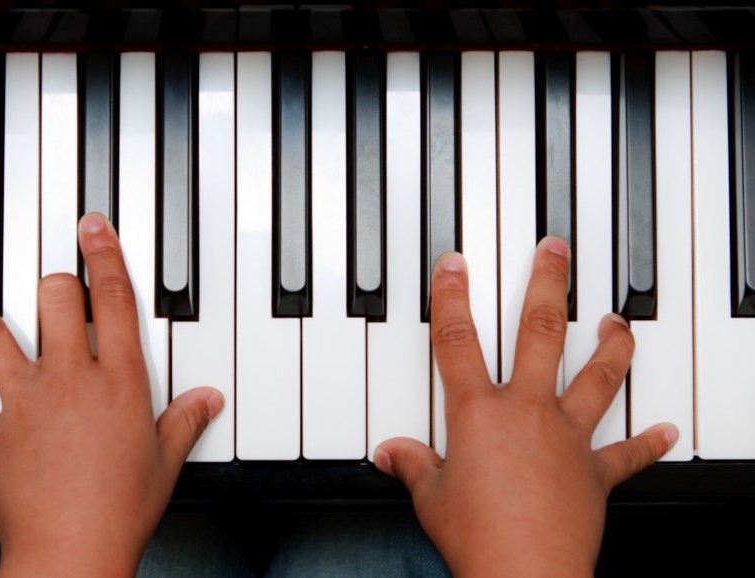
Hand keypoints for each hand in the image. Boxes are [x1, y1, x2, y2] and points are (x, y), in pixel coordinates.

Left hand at [0, 213, 222, 577]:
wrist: (72, 552)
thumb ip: (185, 422)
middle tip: (54, 272)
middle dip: (54, 279)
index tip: (91, 227)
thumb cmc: (121, 510)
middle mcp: (70, 380)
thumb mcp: (165, 462)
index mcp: (118, 382)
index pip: (113, 301)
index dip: (103, 256)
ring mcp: (27, 403)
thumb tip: (208, 401)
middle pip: (53, 302)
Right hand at [374, 237, 677, 576]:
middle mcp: (528, 413)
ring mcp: (567, 438)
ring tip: (618, 321)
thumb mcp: (431, 498)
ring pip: (597, 378)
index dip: (453, 297)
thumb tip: (391, 454)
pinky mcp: (595, 473)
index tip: (456, 264)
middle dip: (548, 285)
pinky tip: (667, 431)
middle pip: (541, 334)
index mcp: (479, 414)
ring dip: (612, 346)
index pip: (459, 341)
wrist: (526, 575)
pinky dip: (649, 442)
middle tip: (556, 251)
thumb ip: (413, 466)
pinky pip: (628, 453)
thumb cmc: (478, 537)